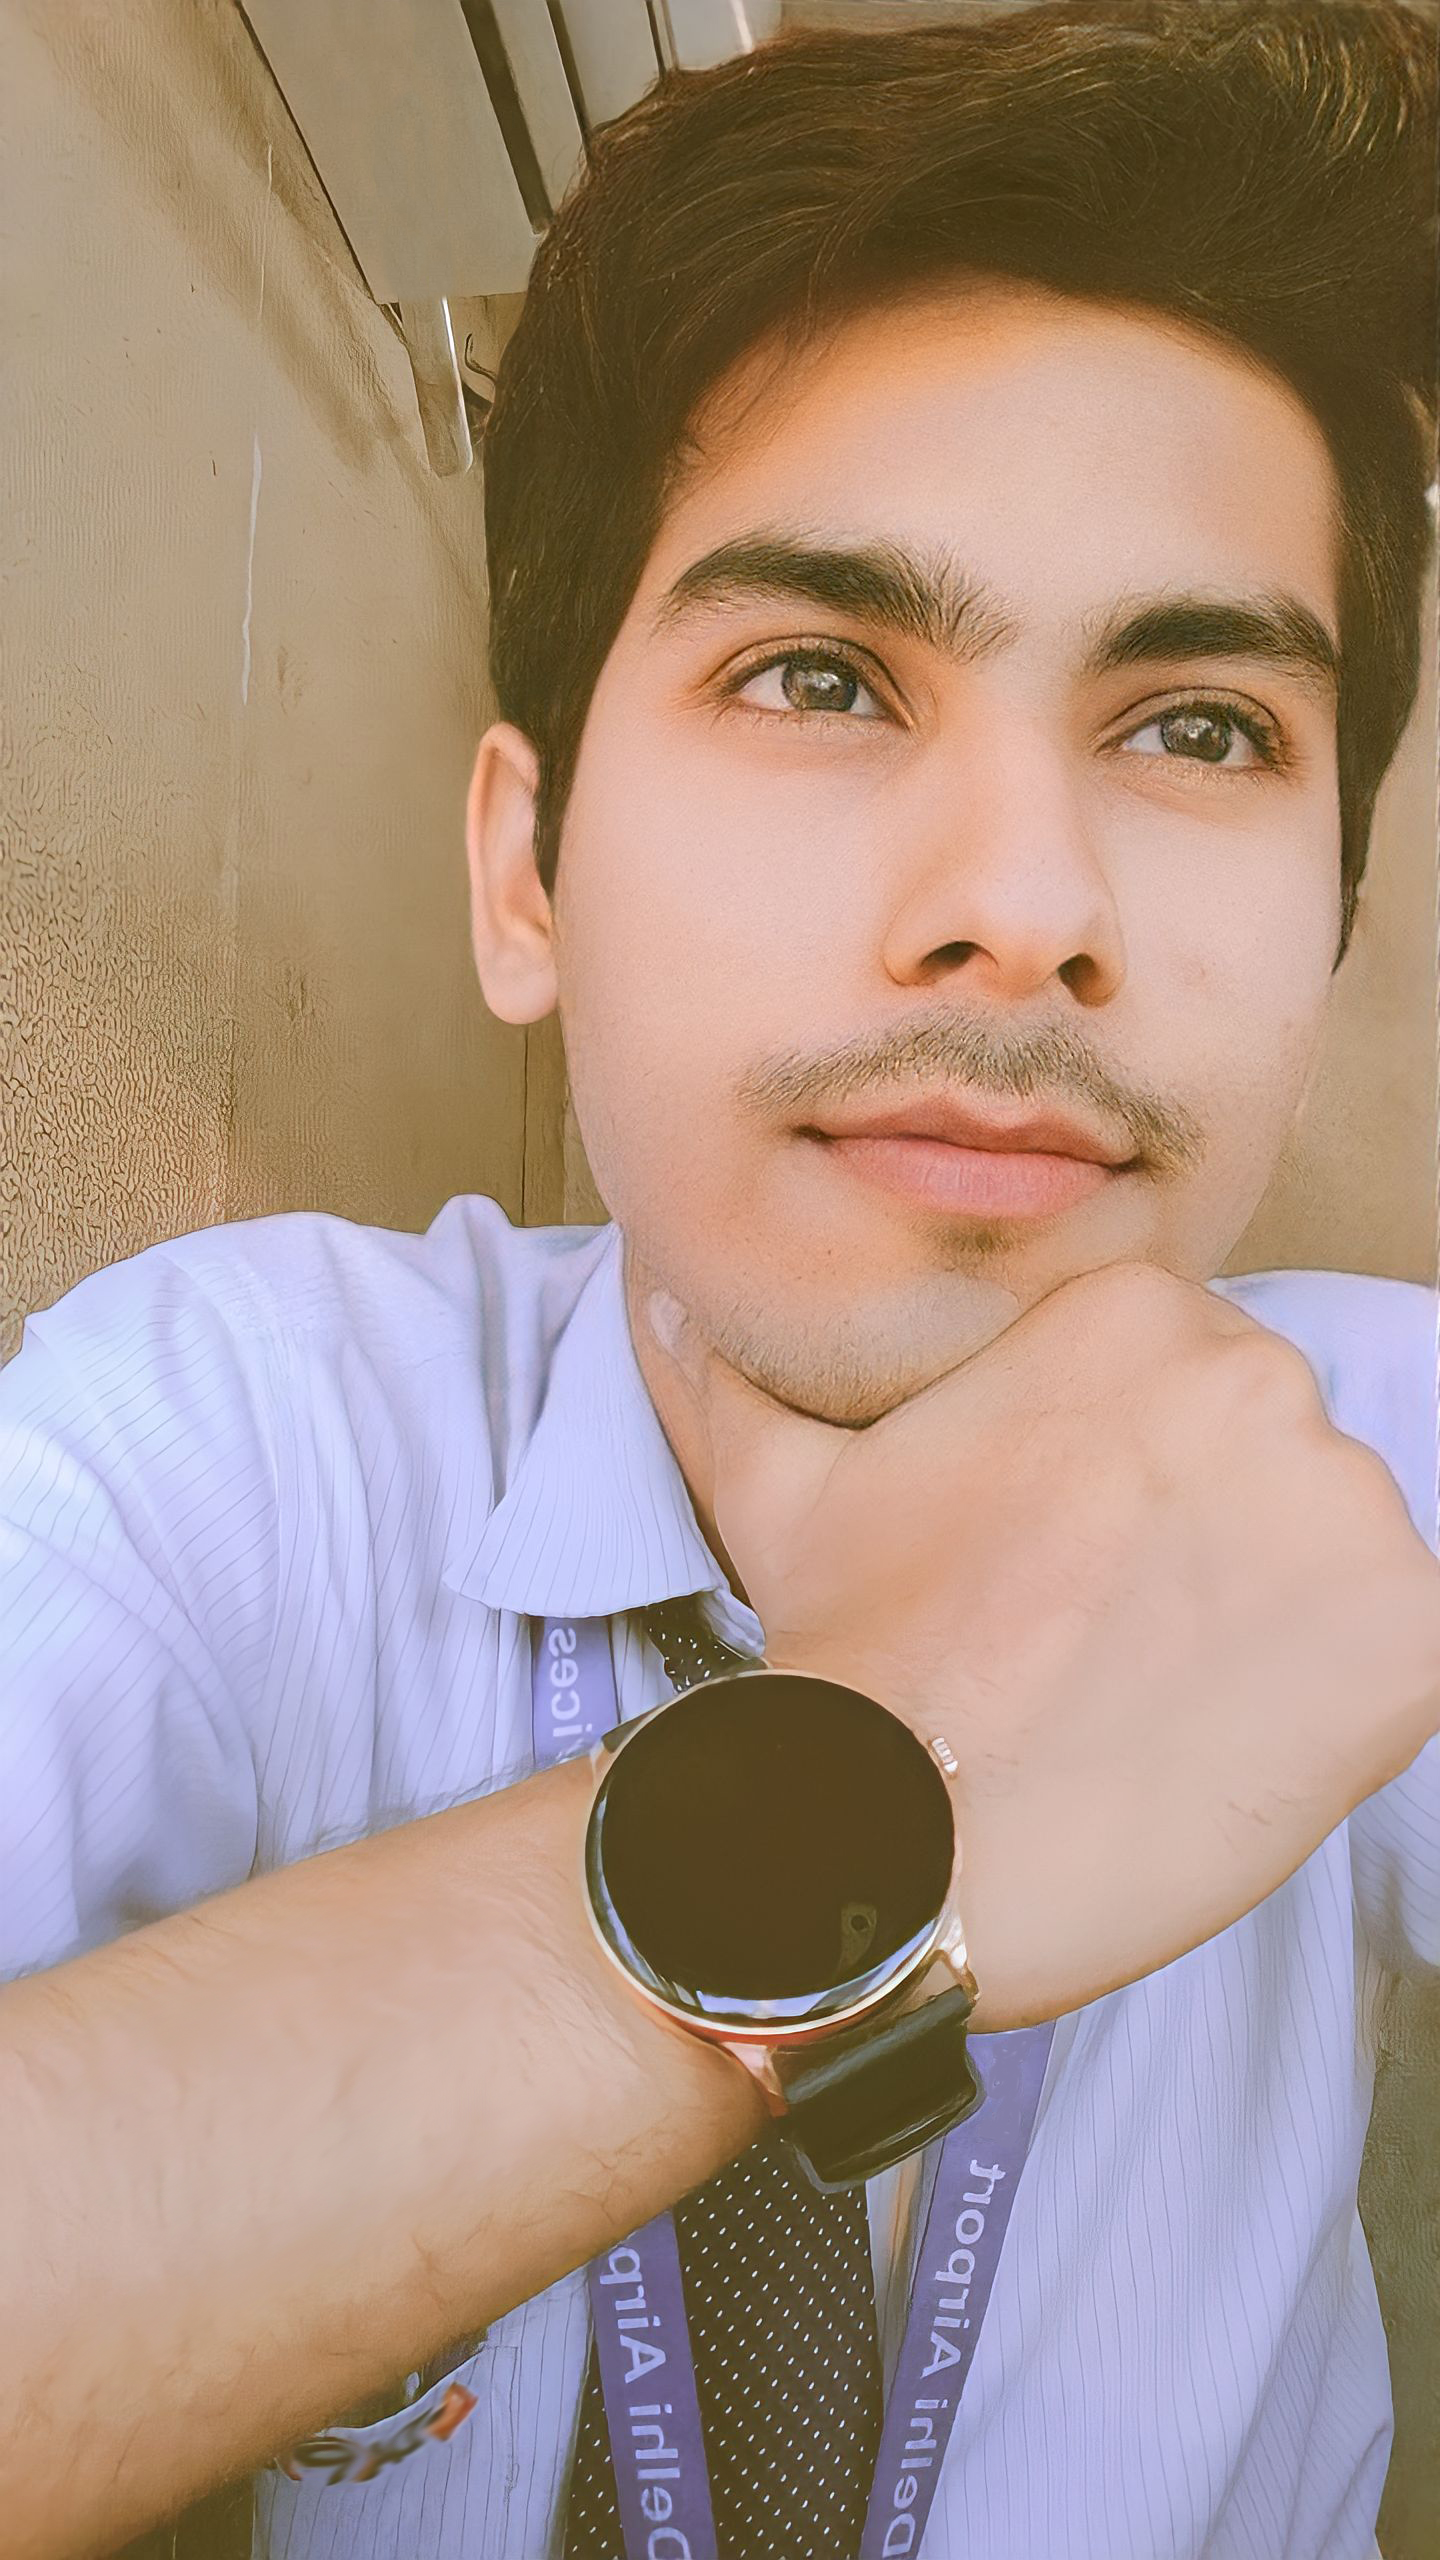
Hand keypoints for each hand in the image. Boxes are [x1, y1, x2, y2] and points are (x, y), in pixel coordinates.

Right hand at [652, 1262, 1439, 2028]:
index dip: (1132, 1488)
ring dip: (1276, 1621)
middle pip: (1270, 1459)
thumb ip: (737, 1370)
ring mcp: (1348, 1507)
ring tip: (1159, 1699)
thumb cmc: (853, 1660)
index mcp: (1132, 1314)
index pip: (1188, 1382)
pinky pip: (1403, 1651)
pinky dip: (1342, 1703)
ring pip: (1336, 1553)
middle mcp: (1259, 1378)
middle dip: (1209, 1543)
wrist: (903, 1843)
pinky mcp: (1413, 1638)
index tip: (1073, 1567)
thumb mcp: (780, 1487)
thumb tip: (661, 1295)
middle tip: (1109, 1639)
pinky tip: (1229, 1743)